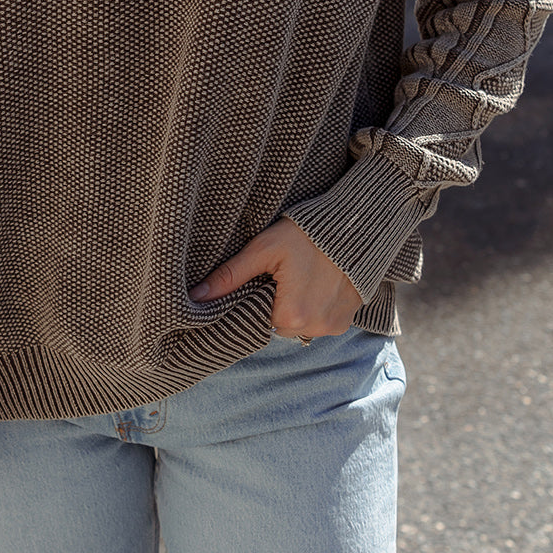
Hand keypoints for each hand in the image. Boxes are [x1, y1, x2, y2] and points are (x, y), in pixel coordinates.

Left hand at [190, 217, 362, 338]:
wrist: (356, 225)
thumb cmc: (306, 234)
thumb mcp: (263, 249)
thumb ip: (229, 276)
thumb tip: (195, 297)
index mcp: (290, 315)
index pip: (257, 320)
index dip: (257, 300)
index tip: (263, 280)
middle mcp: (313, 328)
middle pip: (279, 325)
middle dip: (276, 305)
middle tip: (283, 275)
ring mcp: (332, 327)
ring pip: (299, 325)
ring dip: (297, 308)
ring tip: (302, 277)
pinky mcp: (346, 321)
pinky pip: (321, 322)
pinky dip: (316, 308)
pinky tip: (317, 283)